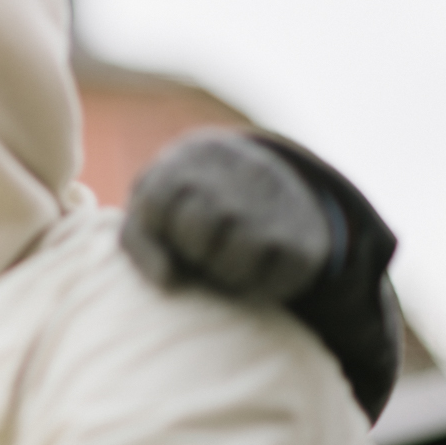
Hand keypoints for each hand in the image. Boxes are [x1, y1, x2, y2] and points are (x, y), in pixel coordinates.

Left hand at [121, 129, 331, 302]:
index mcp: (196, 155)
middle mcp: (243, 171)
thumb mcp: (153, 211)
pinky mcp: (305, 244)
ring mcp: (280, 206)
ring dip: (220, 273)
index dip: (156, 229)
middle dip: (190, 249)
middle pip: (196, 231)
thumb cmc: (187, 208)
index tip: (166, 224)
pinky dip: (253, 288)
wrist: (266, 189)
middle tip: (199, 245)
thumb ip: (140, 241)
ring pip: (231, 262)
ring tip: (223, 258)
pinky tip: (252, 268)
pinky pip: (268, 285)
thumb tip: (169, 280)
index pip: (157, 203)